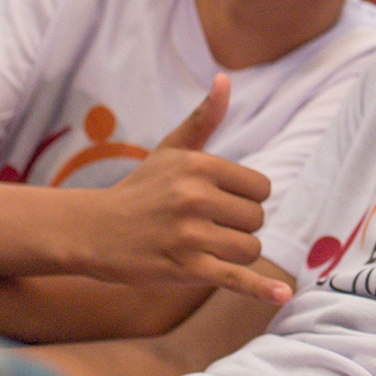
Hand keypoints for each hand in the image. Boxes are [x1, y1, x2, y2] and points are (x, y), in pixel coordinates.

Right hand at [74, 76, 291, 304]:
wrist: (93, 231)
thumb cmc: (141, 189)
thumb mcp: (171, 150)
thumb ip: (204, 118)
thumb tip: (225, 79)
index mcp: (200, 166)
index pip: (261, 188)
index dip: (244, 199)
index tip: (217, 203)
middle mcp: (196, 197)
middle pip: (257, 220)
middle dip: (238, 226)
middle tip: (203, 226)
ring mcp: (190, 235)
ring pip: (250, 248)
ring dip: (234, 253)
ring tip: (202, 246)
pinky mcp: (185, 269)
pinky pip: (235, 278)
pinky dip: (260, 289)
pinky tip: (282, 296)